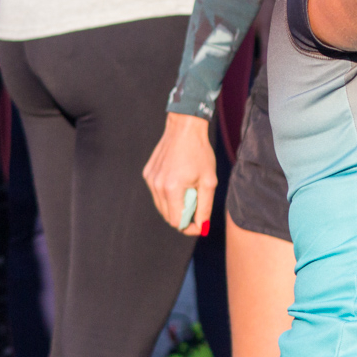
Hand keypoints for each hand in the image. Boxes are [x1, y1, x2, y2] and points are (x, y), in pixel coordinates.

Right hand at [144, 113, 217, 235]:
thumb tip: (202, 228)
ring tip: (189, 189)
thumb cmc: (200, 153)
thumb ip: (205, 207)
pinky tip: (178, 179)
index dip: (189, 227)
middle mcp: (157, 186)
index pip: (176, 222)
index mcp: (172, 189)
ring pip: (161, 206)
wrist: (185, 128)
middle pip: (168, 216)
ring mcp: (150, 179)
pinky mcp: (147, 174)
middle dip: (183, 216)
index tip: (199, 223)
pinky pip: (157, 193)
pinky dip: (168, 193)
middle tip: (197, 203)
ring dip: (175, 205)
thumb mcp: (209, 181)